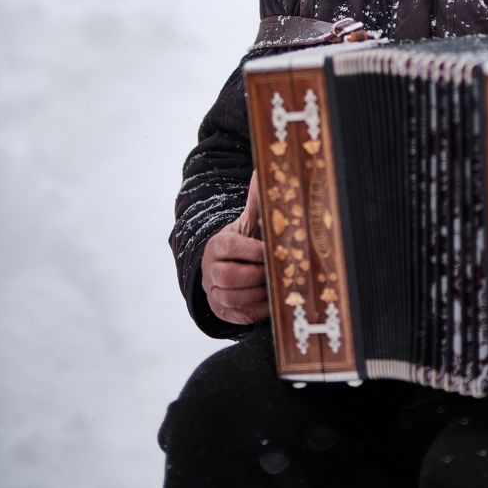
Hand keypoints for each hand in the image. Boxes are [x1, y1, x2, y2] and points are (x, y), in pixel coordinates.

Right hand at [201, 171, 268, 324]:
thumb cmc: (248, 242)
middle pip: (228, 276)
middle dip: (256, 274)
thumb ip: (257, 201)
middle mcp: (210, 269)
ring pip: (233, 297)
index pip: (228, 246)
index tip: (271, 250)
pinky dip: (259, 308)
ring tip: (277, 285)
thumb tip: (262, 172)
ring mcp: (213, 292)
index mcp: (217, 245)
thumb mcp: (251, 223)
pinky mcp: (222, 312)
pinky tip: (273, 299)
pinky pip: (239, 315)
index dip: (252, 250)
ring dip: (259, 292)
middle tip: (277, 270)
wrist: (234, 268)